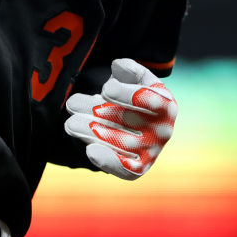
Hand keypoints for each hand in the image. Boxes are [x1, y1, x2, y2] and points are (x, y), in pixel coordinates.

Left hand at [64, 58, 176, 179]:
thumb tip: (118, 66)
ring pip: (123, 144)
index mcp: (166, 104)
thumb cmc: (130, 95)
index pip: (149, 100)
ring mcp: (152, 151)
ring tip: (70, 123)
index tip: (105, 89)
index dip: (126, 94)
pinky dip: (109, 161)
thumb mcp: (132, 77)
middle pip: (130, 123)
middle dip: (98, 113)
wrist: (132, 121)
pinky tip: (90, 150)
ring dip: (92, 133)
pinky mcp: (139, 167)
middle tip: (72, 105)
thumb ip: (128, 69)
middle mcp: (163, 130)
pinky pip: (127, 169)